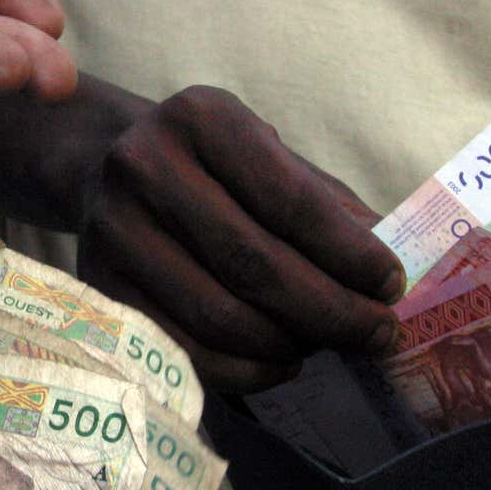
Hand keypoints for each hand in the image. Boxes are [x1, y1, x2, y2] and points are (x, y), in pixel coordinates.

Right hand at [75, 86, 404, 391]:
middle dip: (331, 310)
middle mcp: (144, 164)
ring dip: (290, 343)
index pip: (290, 198)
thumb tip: (389, 280)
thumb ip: (327, 207)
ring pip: (219, 314)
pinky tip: (281, 362)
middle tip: (379, 335)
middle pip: (254, 262)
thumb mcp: (268, 157)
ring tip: (328, 346)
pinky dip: (245, 371)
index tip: (392, 287)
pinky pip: (184, 350)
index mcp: (201, 118)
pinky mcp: (98, 286)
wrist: (103, 168)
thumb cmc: (212, 168)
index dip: (349, 252)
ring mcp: (113, 228)